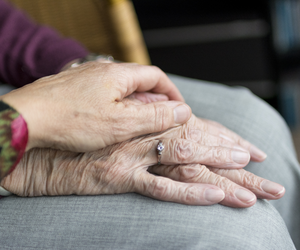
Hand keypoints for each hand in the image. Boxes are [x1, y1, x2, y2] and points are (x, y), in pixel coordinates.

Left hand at [0, 62, 189, 151]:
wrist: (26, 120)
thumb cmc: (70, 120)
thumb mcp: (121, 123)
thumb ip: (154, 116)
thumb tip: (182, 111)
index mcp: (118, 74)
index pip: (156, 76)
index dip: (171, 92)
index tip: (179, 108)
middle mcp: (103, 71)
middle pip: (139, 82)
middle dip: (155, 100)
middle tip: (161, 120)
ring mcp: (87, 78)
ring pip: (121, 89)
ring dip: (136, 104)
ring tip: (139, 124)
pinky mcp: (75, 89)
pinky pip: (104, 95)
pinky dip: (116, 106)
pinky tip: (112, 121)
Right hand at [0, 114, 282, 207]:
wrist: (51, 149)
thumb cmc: (87, 136)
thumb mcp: (119, 126)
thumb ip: (146, 124)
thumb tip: (172, 122)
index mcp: (146, 121)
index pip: (194, 127)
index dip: (222, 136)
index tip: (248, 148)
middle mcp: (143, 133)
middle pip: (196, 143)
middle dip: (230, 154)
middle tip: (259, 164)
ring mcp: (134, 155)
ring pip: (185, 160)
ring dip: (220, 171)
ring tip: (251, 186)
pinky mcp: (121, 176)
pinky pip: (160, 186)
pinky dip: (189, 191)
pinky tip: (214, 196)